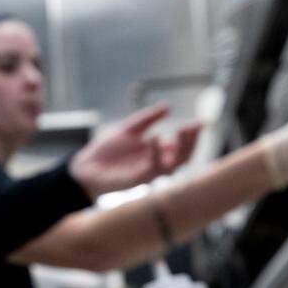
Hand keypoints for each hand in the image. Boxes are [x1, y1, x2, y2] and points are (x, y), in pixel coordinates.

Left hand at [68, 103, 199, 199]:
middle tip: (193, 126)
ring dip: (180, 148)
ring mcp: (148, 173)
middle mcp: (157, 164)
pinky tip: (155, 138)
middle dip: (191, 142)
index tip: (201, 121)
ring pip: (173, 166)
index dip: (193, 134)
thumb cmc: (108, 151)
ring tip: (181, 129)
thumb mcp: (129, 129)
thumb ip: (148, 119)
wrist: (86, 167)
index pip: (181, 145)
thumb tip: (168, 106)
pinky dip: (155, 154)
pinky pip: (152, 169)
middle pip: (183, 157)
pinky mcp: (137, 180)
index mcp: (158, 152)